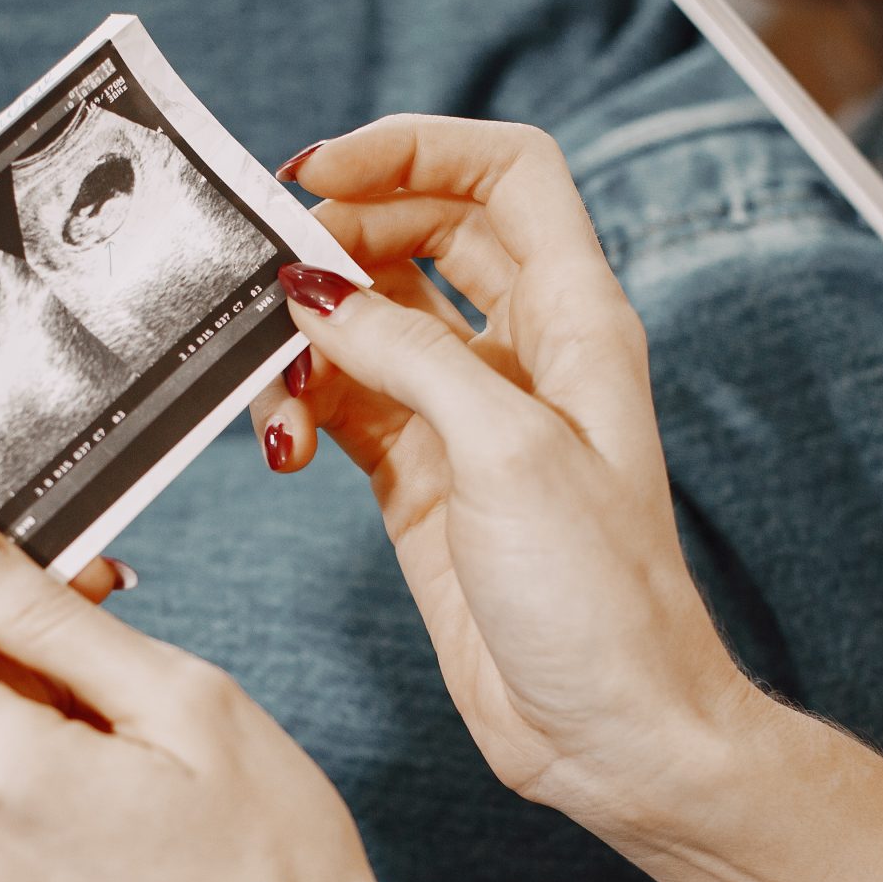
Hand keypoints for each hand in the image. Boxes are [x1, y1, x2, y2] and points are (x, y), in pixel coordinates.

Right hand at [252, 118, 763, 844]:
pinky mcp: (422, 479)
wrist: (611, 733)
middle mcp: (526, 352)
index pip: (509, 173)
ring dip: (310, 331)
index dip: (419, 149)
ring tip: (273, 376)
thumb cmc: (600, 600)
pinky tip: (280, 440)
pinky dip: (301, 406)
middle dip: (342, 234)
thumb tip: (312, 292)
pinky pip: (345, 404)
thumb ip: (407, 357)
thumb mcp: (505, 453)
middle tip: (272, 271)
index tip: (326, 171)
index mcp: (577, 320)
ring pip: (373, 320)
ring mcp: (469, 415)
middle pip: (425, 231)